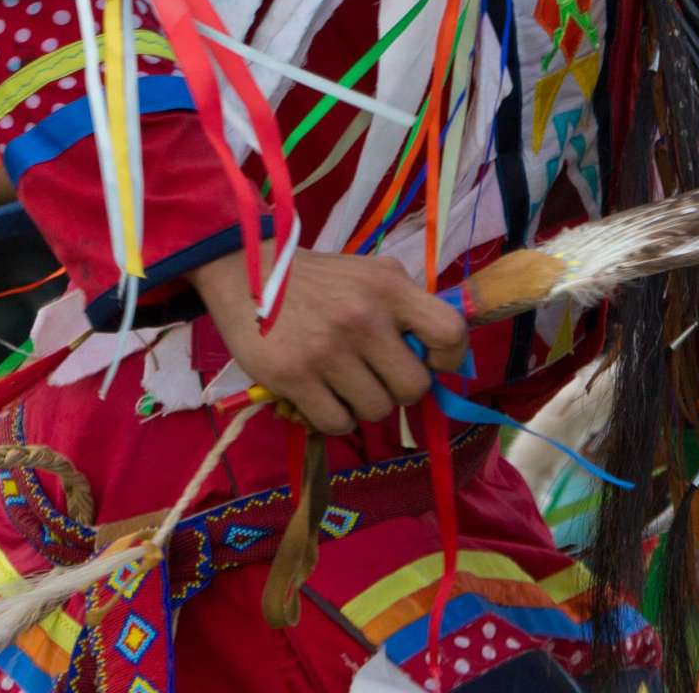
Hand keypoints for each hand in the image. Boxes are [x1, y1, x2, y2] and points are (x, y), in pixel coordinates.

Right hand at [189, 245, 469, 436]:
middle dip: (399, 389)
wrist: (249, 273)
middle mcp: (364, 317)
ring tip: (345, 383)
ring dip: (364, 404)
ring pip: (377, 410)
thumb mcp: (370, 274)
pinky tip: (322, 395)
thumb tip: (437, 355)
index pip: (449, 331)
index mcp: (389, 286)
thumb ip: (405, 306)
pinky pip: (337, 424)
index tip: (431, 362)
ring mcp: (329, 350)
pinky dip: (334, 418)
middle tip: (379, 376)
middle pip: (413, 387)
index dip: (450, 358)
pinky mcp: (294, 377)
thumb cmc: (320, 280)